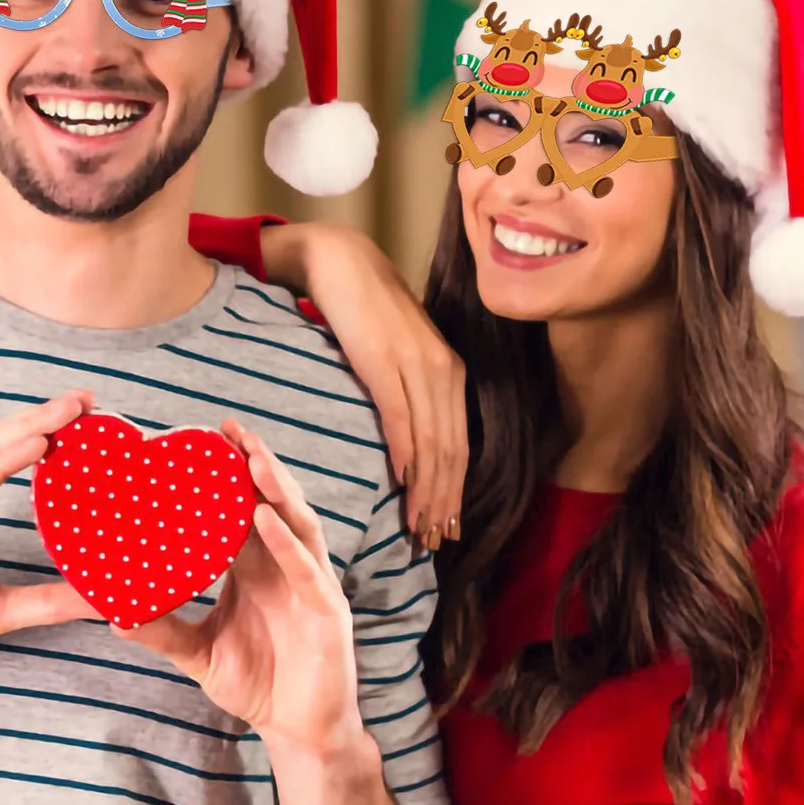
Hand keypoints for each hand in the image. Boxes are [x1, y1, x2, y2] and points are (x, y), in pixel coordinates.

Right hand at [0, 391, 100, 682]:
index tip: (86, 413)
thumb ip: (46, 600)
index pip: (7, 453)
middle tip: (86, 397)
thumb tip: (98, 599)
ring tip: (67, 411)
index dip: (44, 429)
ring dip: (28, 427)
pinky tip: (34, 446)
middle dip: (42, 416)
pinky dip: (0, 462)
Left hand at [113, 421, 362, 753]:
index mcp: (258, 566)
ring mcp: (310, 582)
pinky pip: (306, 569)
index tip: (204, 438)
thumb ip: (162, 630)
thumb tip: (112, 614)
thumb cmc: (256, 682)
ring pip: (295, 522)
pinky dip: (286, 542)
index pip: (243, 508)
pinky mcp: (326, 610)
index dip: (229, 474)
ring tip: (250, 456)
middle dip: (254, 462)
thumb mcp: (199, 652)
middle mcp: (286, 564)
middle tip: (228, 428)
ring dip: (275, 487)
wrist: (297, 731)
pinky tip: (264, 518)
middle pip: (273, 501)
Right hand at [264, 222, 467, 549]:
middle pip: (451, 451)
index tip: (447, 528)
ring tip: (419, 527)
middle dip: (444, 501)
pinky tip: (402, 483)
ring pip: (431, 443)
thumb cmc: (368, 310)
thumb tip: (410, 441)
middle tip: (434, 541)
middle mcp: (443, 371)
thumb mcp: (401, 353)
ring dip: (426, 490)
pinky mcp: (385, 363)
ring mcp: (417, 367)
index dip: (455, 491)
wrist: (343, 263)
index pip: (460, 445)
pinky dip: (405, 455)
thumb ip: (412, 391)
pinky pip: (400, 418)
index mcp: (451, 372)